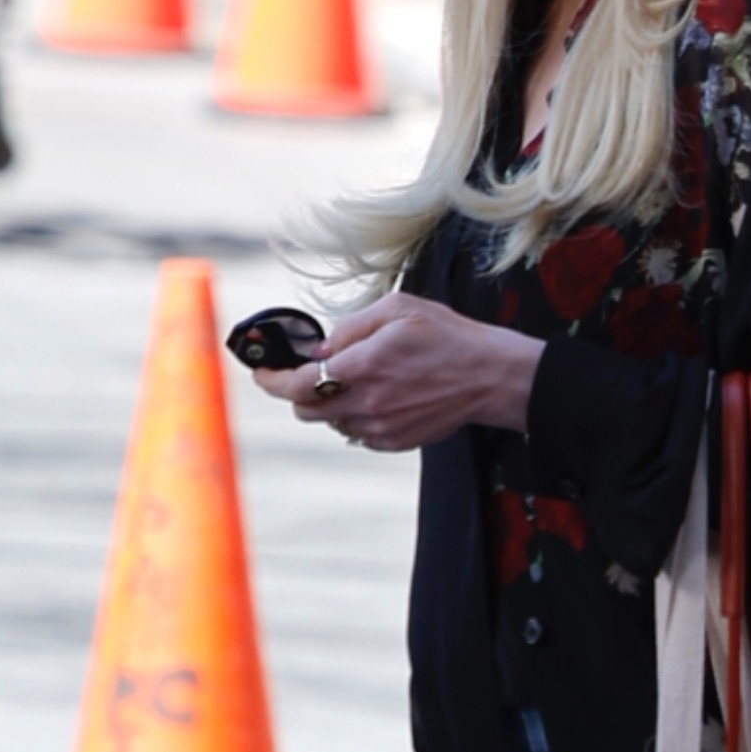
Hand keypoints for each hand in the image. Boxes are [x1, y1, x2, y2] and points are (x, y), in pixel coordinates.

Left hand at [252, 293, 541, 452]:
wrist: (489, 376)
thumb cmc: (447, 336)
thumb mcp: (397, 309)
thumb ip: (350, 327)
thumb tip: (319, 348)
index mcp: (363, 366)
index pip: (297, 383)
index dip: (271, 380)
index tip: (261, 373)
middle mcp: (366, 403)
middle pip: (305, 410)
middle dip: (299, 391)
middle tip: (309, 372)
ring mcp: (379, 428)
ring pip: (330, 422)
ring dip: (330, 403)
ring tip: (357, 380)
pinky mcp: (393, 442)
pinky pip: (356, 433)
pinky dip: (355, 416)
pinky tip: (379, 396)